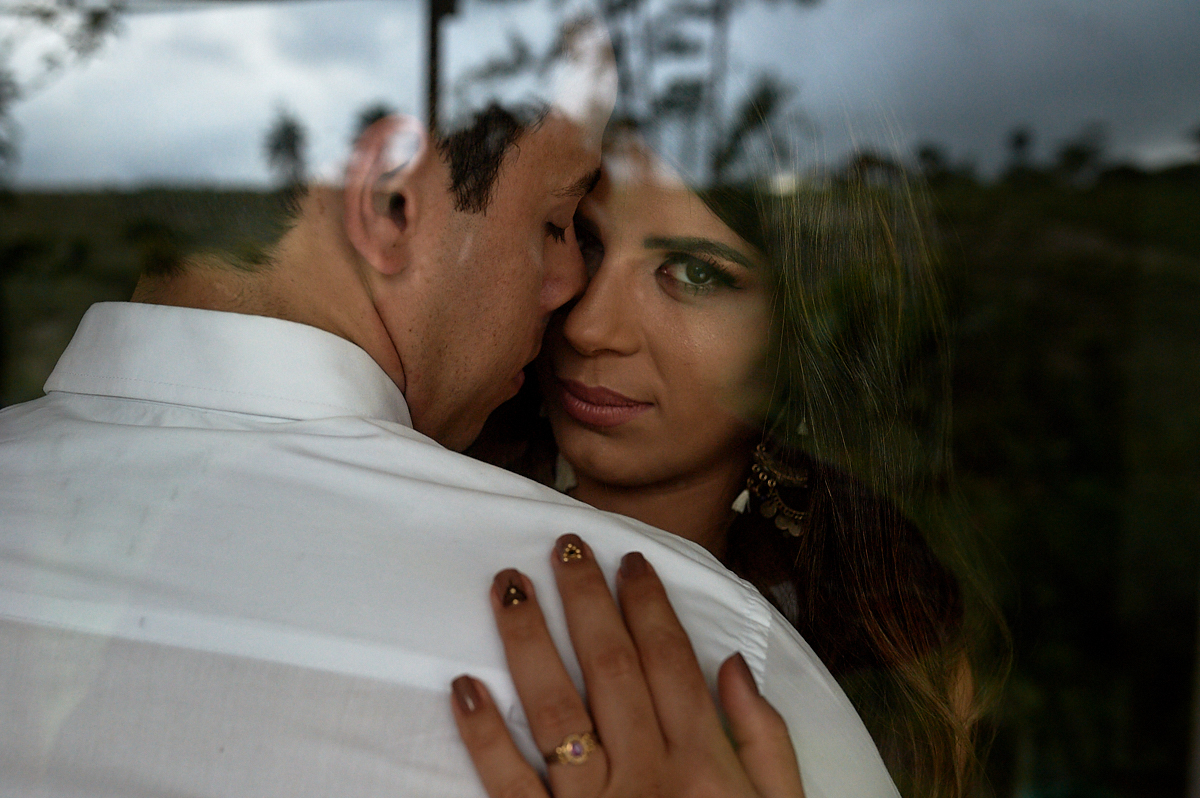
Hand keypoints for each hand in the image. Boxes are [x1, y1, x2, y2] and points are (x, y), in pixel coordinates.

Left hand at [450, 534, 804, 797]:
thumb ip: (764, 740)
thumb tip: (730, 664)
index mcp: (701, 763)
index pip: (669, 661)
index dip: (647, 604)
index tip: (627, 560)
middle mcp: (644, 774)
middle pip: (610, 667)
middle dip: (585, 600)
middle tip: (563, 545)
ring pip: (554, 708)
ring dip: (527, 642)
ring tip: (507, 586)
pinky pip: (509, 785)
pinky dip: (483, 736)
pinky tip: (463, 686)